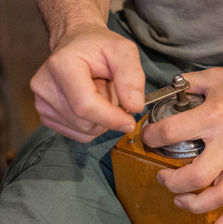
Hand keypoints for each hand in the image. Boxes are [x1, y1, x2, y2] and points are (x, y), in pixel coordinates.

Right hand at [30, 25, 144, 141]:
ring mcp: (42, 103)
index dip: (111, 118)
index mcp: (62, 65)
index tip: (130, 120)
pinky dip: (93, 124)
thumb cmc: (100, 47)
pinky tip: (91, 103)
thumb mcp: (124, 51)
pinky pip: (79, 134)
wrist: (77, 45)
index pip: (86, 105)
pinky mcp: (46, 116)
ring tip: (99, 93)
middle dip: (109, 114)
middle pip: (87, 121)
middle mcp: (45, 85)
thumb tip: (135, 106)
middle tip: (109, 89)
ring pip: (85, 131)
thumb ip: (132, 77)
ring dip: (102, 119)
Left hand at [142, 67, 222, 223]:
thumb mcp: (216, 76)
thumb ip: (189, 83)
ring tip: (181, 200)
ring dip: (194, 204)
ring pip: (219, 195)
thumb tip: (168, 90)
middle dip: (172, 182)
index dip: (152, 137)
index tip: (149, 139)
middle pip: (195, 175)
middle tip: (163, 177)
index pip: (172, 133)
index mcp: (214, 116)